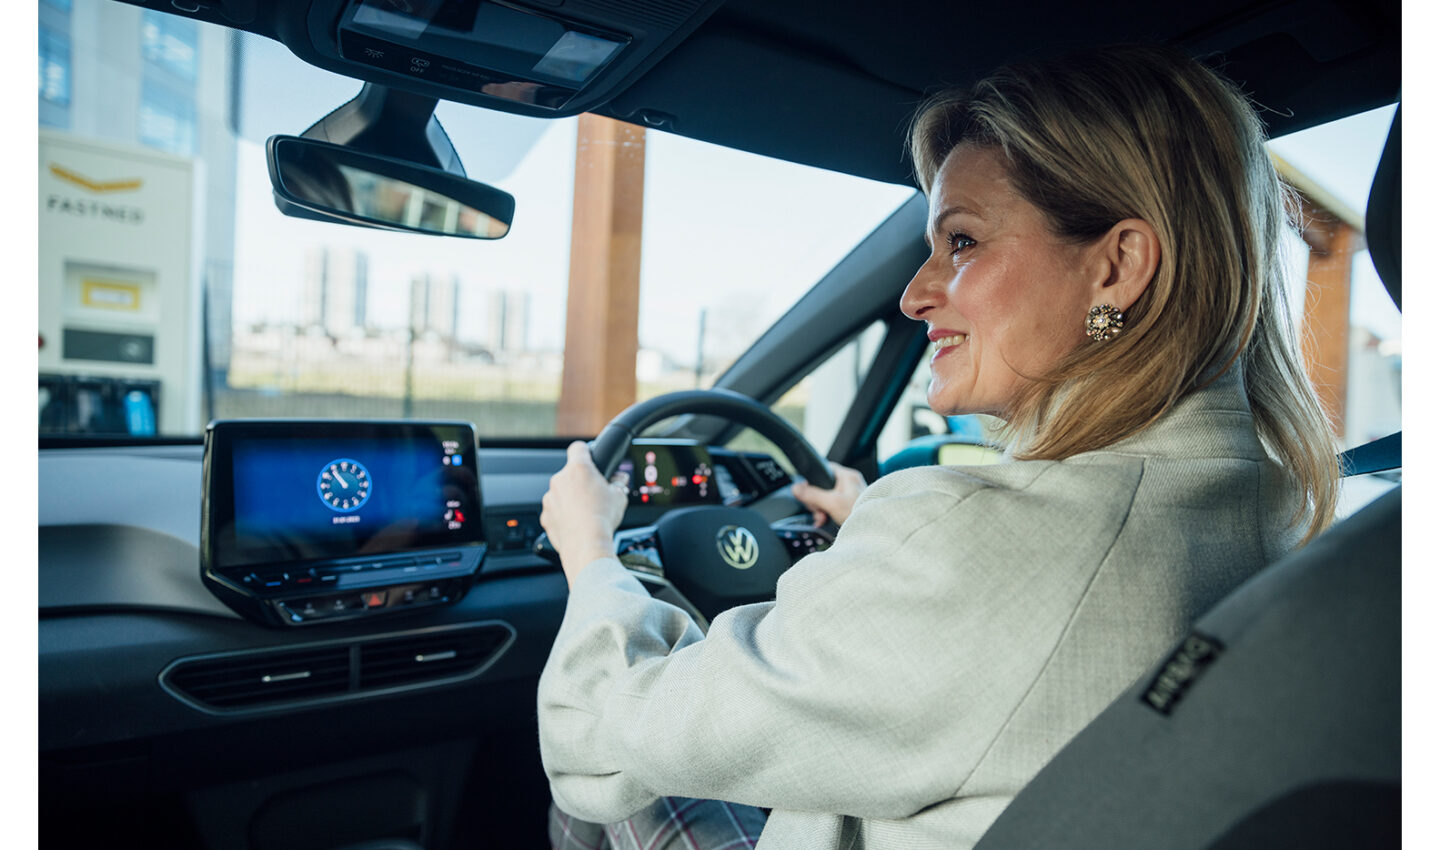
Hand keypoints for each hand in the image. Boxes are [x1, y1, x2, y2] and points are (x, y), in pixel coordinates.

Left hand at [541, 442, 629, 586]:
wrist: (587, 544)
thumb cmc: (602, 519)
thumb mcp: (619, 496)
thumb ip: (618, 482)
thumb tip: (619, 479)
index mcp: (579, 469)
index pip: (578, 448)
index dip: (585, 452)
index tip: (589, 458)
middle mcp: (560, 480)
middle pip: (570, 474)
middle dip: (580, 482)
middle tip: (594, 495)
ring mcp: (550, 498)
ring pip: (561, 493)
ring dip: (571, 499)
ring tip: (586, 513)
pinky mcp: (545, 515)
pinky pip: (555, 511)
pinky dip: (563, 515)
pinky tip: (576, 524)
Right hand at [790, 462, 866, 526]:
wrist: (873, 531)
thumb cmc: (860, 513)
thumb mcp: (832, 503)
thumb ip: (813, 495)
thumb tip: (796, 488)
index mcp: (847, 476)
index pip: (825, 468)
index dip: (814, 478)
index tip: (807, 490)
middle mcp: (849, 483)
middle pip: (822, 486)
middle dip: (816, 501)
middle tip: (818, 510)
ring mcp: (849, 495)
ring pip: (825, 498)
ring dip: (820, 510)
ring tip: (823, 518)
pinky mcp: (848, 507)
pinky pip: (831, 507)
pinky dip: (826, 514)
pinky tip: (824, 521)